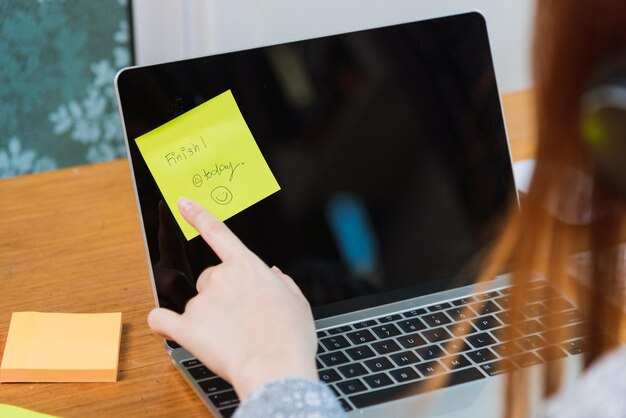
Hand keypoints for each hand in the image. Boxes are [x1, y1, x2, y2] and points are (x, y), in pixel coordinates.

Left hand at [148, 197, 317, 398]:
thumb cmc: (290, 336)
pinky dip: (163, 323)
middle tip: (240, 319)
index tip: (182, 203)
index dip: (198, 215)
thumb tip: (272, 274)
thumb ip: (281, 283)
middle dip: (221, 294)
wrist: (276, 367)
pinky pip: (162, 319)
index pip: (217, 232)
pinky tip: (168, 327)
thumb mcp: (297, 301)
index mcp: (247, 266)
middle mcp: (220, 277)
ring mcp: (200, 302)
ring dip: (208, 317)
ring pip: (196, 303)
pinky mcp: (186, 327)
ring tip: (231, 339)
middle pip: (209, 277)